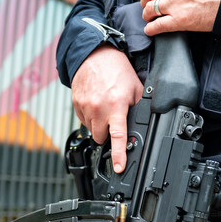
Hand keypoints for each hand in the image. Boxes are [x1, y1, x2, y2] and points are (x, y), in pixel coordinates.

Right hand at [71, 45, 143, 172]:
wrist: (94, 54)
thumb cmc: (116, 69)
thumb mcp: (136, 87)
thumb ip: (139, 107)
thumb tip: (144, 124)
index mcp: (115, 105)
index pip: (117, 136)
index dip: (118, 155)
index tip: (118, 167)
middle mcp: (98, 108)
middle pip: (101, 138)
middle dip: (107, 133)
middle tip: (113, 119)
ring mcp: (84, 107)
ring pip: (91, 129)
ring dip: (98, 124)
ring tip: (105, 106)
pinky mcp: (75, 104)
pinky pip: (83, 120)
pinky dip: (90, 117)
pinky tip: (96, 103)